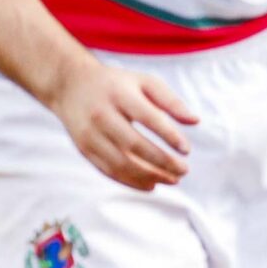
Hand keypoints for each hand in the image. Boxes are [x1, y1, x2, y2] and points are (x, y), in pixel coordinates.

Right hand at [42, 57, 197, 191]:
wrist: (70, 85)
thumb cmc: (116, 84)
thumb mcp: (143, 82)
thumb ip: (170, 100)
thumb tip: (196, 121)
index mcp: (120, 95)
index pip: (148, 118)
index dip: (169, 135)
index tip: (187, 150)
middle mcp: (102, 115)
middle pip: (134, 145)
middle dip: (162, 162)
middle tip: (184, 171)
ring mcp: (90, 134)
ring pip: (120, 163)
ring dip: (149, 176)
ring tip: (172, 180)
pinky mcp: (84, 149)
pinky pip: (108, 171)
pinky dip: (131, 182)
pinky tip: (151, 185)